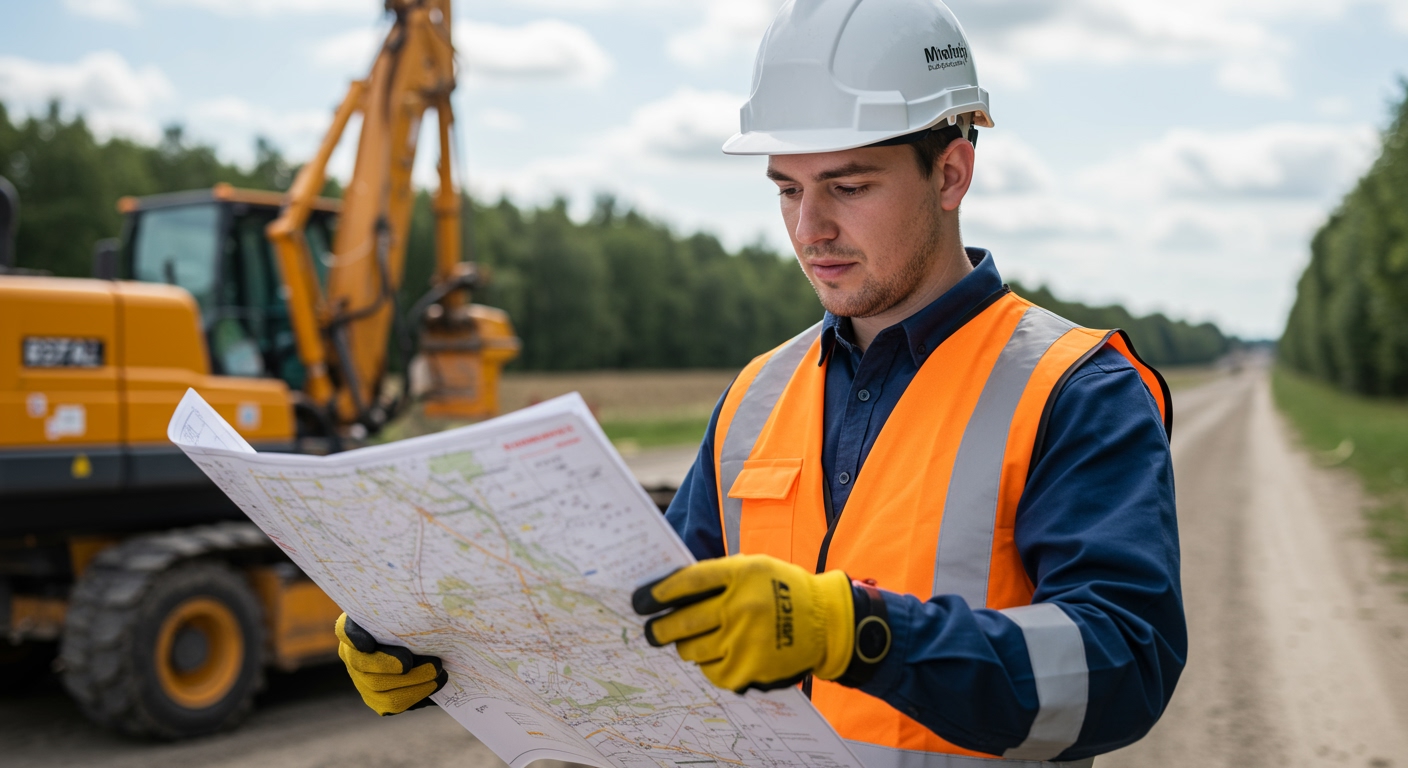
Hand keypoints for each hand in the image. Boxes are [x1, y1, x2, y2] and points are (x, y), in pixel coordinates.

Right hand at [335, 613, 447, 715]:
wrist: (418, 638)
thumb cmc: (412, 617)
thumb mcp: (408, 609)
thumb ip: (409, 609)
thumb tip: (424, 611)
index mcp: (354, 627)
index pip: (346, 630)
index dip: (355, 638)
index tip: (369, 644)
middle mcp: (352, 655)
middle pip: (364, 666)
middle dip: (398, 667)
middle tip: (433, 664)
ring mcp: (361, 680)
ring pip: (379, 690)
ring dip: (414, 684)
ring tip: (439, 675)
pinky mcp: (375, 699)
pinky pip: (391, 705)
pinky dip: (416, 697)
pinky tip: (435, 686)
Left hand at [632, 554, 854, 692]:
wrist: (826, 623)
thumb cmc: (784, 590)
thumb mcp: (755, 568)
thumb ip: (719, 577)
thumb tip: (671, 592)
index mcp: (743, 574)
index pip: (689, 582)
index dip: (660, 592)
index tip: (643, 600)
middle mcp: (742, 606)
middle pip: (683, 622)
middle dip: (660, 628)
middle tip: (651, 632)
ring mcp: (745, 640)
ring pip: (693, 650)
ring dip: (687, 646)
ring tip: (694, 641)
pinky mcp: (749, 669)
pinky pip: (712, 671)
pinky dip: (710, 663)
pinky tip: (721, 654)